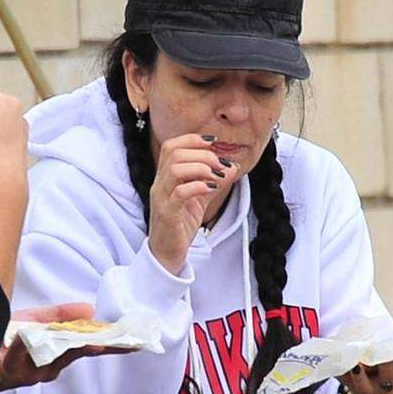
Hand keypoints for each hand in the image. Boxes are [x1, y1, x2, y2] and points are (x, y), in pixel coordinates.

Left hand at [0, 302, 111, 393]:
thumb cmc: (3, 341)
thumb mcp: (35, 321)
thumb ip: (61, 315)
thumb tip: (90, 309)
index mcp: (58, 354)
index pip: (90, 348)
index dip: (112, 345)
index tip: (133, 343)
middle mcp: (49, 368)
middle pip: (75, 355)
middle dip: (93, 347)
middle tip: (110, 342)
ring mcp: (30, 373)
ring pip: (52, 359)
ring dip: (66, 348)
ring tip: (86, 341)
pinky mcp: (10, 374)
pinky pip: (20, 358)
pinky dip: (22, 345)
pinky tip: (24, 334)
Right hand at [148, 132, 230, 274]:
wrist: (168, 254)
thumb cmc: (181, 225)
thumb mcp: (201, 198)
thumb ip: (214, 181)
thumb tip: (232, 166)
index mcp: (165, 177)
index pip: (172, 146)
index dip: (193, 140)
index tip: (215, 144)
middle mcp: (159, 184)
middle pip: (175, 153)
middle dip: (203, 154)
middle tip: (221, 165)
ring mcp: (161, 198)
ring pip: (175, 169)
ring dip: (201, 168)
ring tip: (217, 177)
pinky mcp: (167, 214)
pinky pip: (180, 193)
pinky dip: (198, 186)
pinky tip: (211, 189)